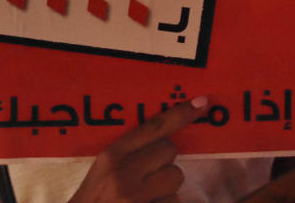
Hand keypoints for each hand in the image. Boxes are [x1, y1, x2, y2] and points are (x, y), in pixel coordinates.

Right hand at [68, 97, 207, 202]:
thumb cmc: (94, 195)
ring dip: (167, 185)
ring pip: (176, 178)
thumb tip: (164, 140)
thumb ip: (129, 151)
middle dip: (164, 159)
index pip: (153, 127)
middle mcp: (125, 173)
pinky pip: (175, 202)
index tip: (200, 102)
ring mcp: (137, 197)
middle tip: (147, 172)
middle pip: (169, 150)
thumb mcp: (103, 167)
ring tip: (146, 193)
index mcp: (112, 155)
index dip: (180, 114)